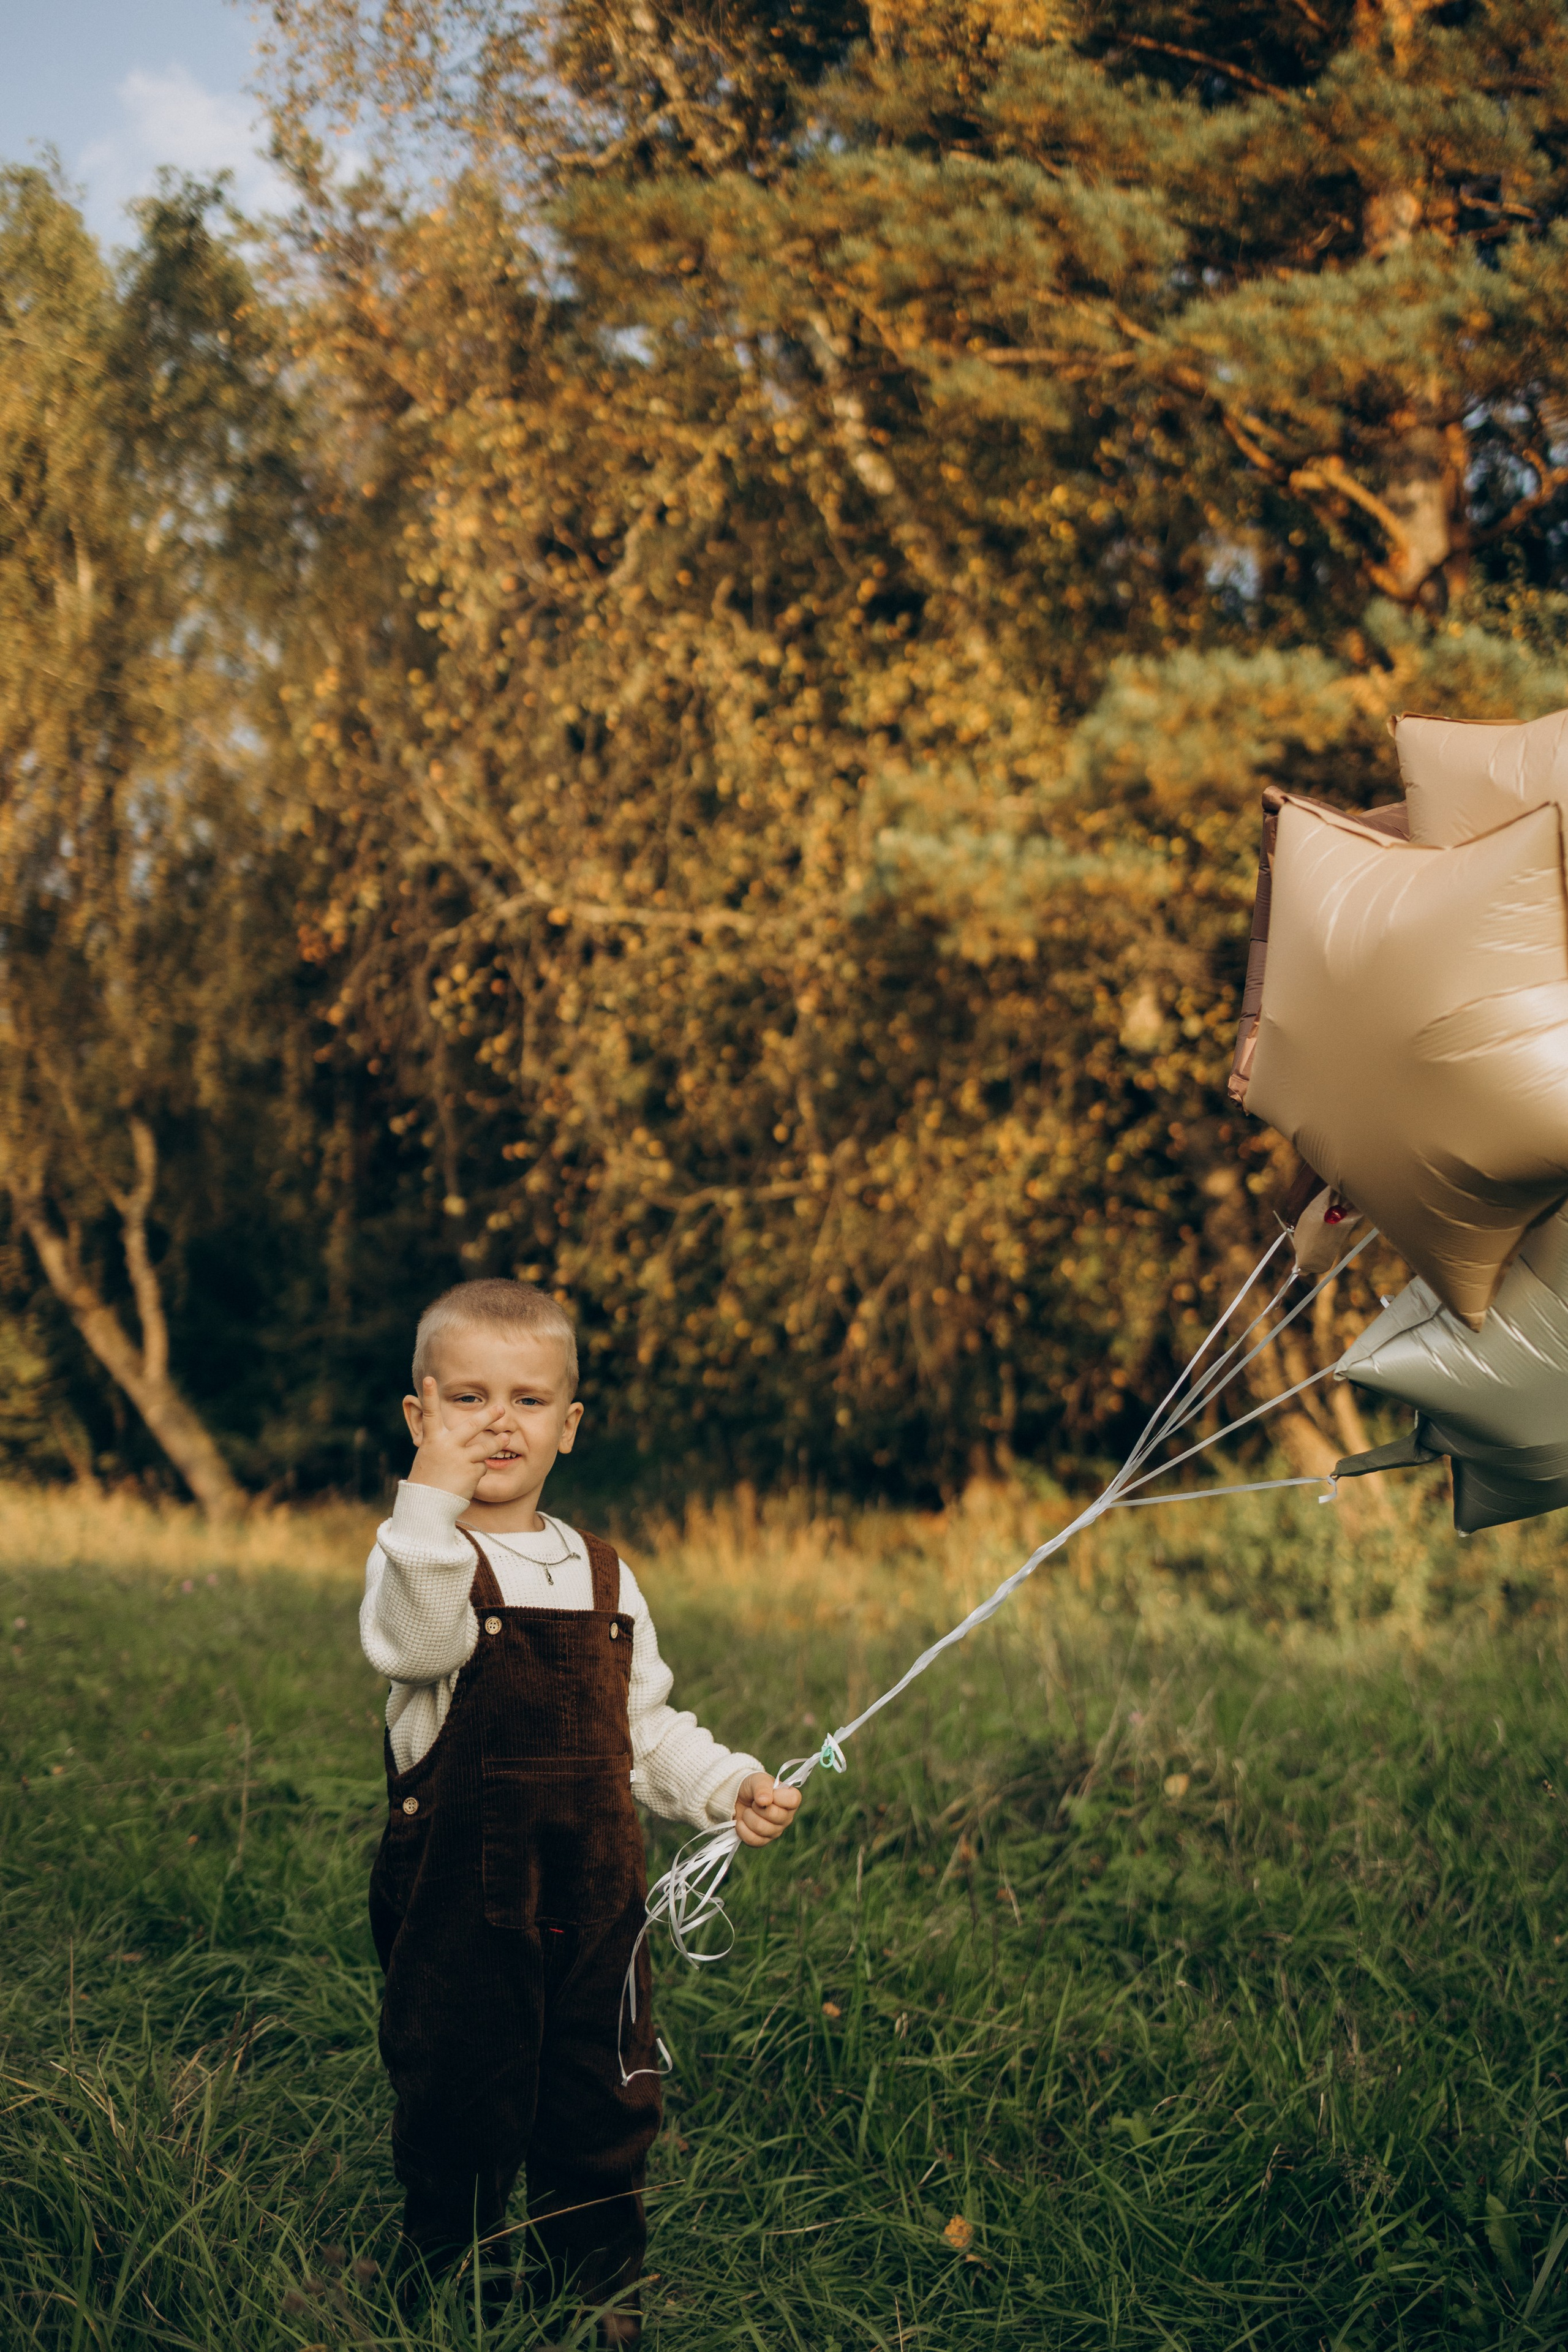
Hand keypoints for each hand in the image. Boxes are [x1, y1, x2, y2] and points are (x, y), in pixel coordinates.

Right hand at [404, 1376, 499, 1500]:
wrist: (428, 1505)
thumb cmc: (427, 1478)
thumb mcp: (429, 1455)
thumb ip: (440, 1440)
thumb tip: (452, 1435)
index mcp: (432, 1440)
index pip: (429, 1413)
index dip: (429, 1395)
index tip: (429, 1379)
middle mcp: (447, 1446)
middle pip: (472, 1425)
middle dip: (488, 1415)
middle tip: (500, 1408)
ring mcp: (461, 1458)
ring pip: (486, 1446)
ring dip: (499, 1442)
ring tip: (507, 1438)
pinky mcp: (472, 1472)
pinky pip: (482, 1466)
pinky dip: (479, 1470)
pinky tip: (468, 1478)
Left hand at [734, 1773, 801, 1847]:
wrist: (736, 1797)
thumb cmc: (752, 1787)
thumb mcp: (757, 1780)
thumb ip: (762, 1787)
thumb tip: (764, 1801)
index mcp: (790, 1799)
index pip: (793, 1800)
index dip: (778, 1797)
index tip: (768, 1793)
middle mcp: (786, 1816)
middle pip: (774, 1816)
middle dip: (758, 1807)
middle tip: (754, 1802)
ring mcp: (776, 1831)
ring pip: (761, 1828)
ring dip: (748, 1816)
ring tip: (747, 1811)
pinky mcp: (763, 1841)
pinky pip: (753, 1840)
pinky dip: (742, 1829)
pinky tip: (741, 1822)